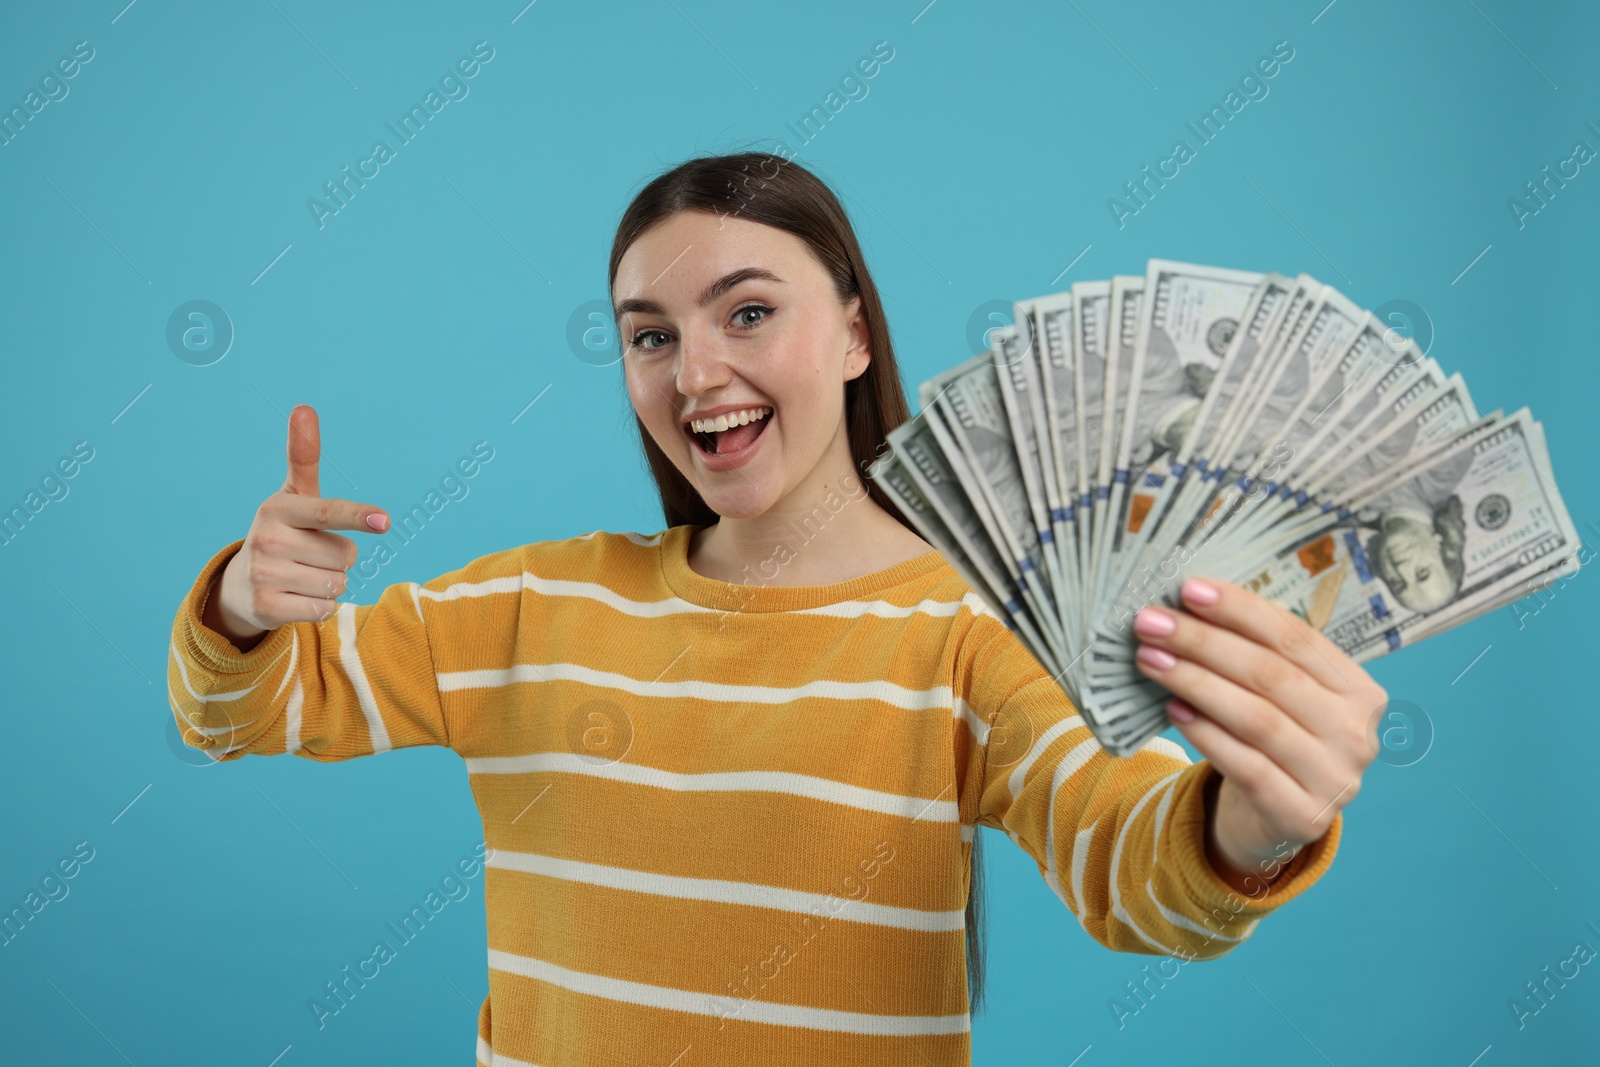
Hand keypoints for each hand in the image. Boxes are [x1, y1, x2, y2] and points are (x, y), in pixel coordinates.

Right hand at [205, 405, 390, 647]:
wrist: (241, 585)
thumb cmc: (282, 533)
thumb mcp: (293, 496)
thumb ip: (304, 456)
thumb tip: (303, 407)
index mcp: (278, 508)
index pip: (327, 512)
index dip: (357, 515)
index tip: (384, 520)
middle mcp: (267, 539)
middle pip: (345, 554)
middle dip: (340, 558)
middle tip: (311, 555)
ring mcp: (264, 574)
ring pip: (338, 583)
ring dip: (331, 583)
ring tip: (304, 576)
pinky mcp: (266, 608)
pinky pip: (324, 609)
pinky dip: (321, 606)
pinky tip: (298, 597)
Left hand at [1130, 577, 1387, 886]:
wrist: (1276, 815)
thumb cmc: (1273, 738)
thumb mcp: (1278, 694)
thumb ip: (1254, 653)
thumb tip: (1190, 604)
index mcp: (1359, 690)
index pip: (1296, 638)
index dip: (1240, 610)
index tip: (1188, 589)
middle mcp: (1357, 733)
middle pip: (1271, 674)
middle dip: (1204, 642)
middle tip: (1151, 623)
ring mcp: (1335, 779)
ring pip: (1256, 718)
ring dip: (1195, 682)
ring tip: (1150, 659)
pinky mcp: (1302, 815)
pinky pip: (1246, 765)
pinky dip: (1205, 733)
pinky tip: (1173, 709)